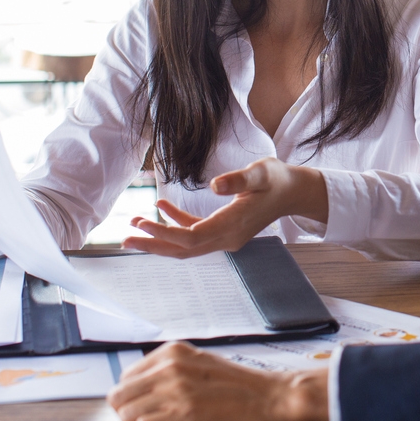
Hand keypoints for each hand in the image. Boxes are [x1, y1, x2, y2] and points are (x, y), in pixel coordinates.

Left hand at [108, 341, 327, 420]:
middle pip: (120, 395)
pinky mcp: (184, 415)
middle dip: (130, 412)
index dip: (133, 396)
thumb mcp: (202, 367)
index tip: (147, 406)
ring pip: (126, 412)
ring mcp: (176, 391)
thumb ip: (171, 373)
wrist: (274, 399)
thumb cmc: (242, 388)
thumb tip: (142, 393)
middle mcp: (170, 367)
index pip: (126, 377)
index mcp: (173, 353)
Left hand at [123, 158, 328, 257]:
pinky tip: (162, 208)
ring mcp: (226, 237)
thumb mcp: (261, 172)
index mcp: (233, 225)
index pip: (191, 237)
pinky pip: (195, 233)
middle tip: (125, 238)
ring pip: (186, 245)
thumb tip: (215, 185)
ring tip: (136, 223)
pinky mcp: (224, 230)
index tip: (141, 227)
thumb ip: (238, 179)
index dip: (164, 234)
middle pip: (184, 249)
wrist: (294, 191)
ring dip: (161, 236)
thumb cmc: (277, 179)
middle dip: (153, 244)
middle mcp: (227, 238)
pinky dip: (177, 223)